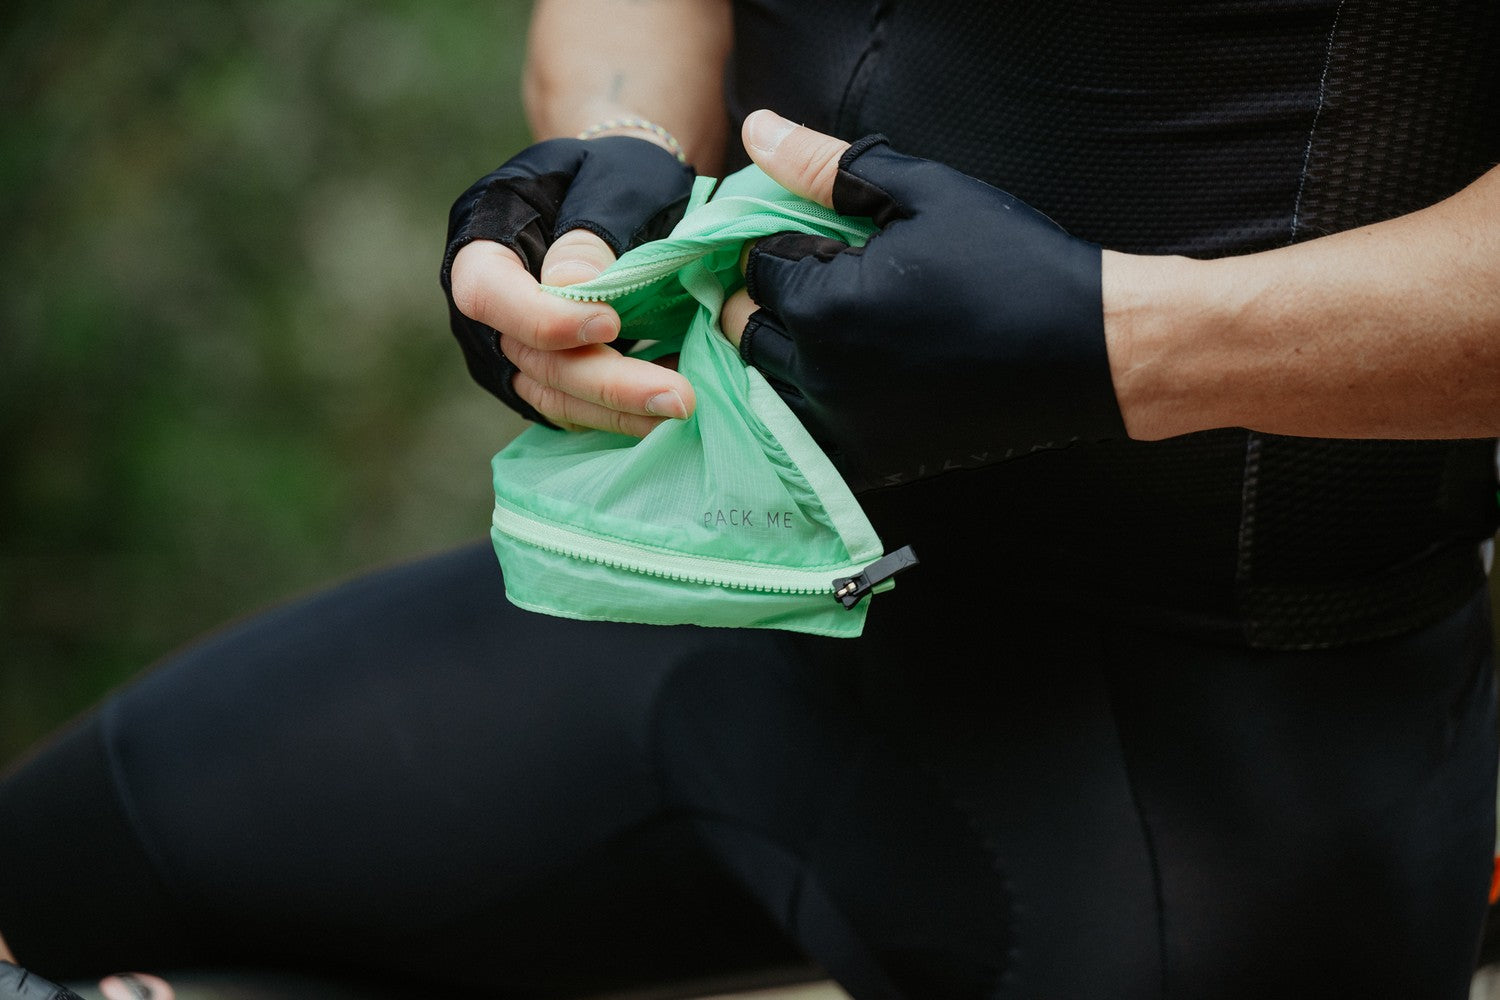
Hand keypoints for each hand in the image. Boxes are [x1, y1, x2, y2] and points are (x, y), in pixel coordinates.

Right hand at [442, 135, 696, 435]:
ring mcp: (511, 350)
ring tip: (685, 410)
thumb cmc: (616, 173)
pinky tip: (673, 410)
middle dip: (607, 383)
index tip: (610, 324)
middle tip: (680, 398)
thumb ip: (591, 230)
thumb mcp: (612, 179)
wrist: (621, 196)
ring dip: (621, 411)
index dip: (543, 318)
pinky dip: (624, 414)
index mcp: (482, 237)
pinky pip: (578, 408)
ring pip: (556, 396)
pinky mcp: (547, 378)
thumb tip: (575, 290)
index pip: (486, 292)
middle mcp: (486, 306)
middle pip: (532, 360)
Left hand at [720, 111, 1126, 491]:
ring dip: (786, 352)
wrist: (1089, 349)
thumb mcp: (920, 193)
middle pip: (748, 328)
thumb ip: (825, 167)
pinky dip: (813, 411)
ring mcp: (847, 426)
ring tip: (840, 325)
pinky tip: (853, 380)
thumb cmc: (1011, 260)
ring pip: (768, 386)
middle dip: (775, 297)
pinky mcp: (876, 461)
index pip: (756, 267)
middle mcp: (822, 376)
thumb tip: (760, 130)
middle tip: (831, 278)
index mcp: (823, 306)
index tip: (828, 239)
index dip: (784, 243)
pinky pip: (810, 439)